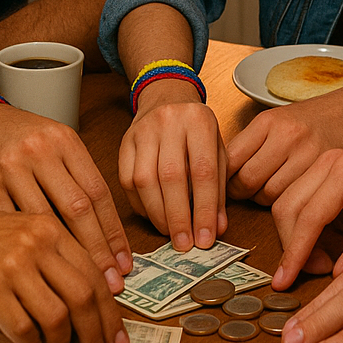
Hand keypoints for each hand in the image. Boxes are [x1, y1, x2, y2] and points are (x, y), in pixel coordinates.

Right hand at [0, 104, 131, 288]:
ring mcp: (9, 167)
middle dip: (97, 251)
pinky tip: (37, 272)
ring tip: (78, 285)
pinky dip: (25, 252)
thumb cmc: (20, 141)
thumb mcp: (56, 146)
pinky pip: (10, 225)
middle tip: (110, 283)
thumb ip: (79, 180)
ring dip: (63, 258)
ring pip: (44, 221)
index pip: (98, 192)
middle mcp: (39, 151)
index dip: (113, 233)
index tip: (122, 263)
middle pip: (77, 208)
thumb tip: (108, 235)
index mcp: (64, 141)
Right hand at [0, 203, 128, 342]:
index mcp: (51, 228)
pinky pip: (23, 327)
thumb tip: (93, 300)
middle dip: (96, 332)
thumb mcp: (25, 231)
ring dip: (62, 342)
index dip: (109, 309)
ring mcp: (14, 265)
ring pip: (57, 316)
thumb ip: (58, 257)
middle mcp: (37, 243)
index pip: (94, 273)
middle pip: (83, 296)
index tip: (115, 333)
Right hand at [118, 85, 226, 249]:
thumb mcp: (217, 151)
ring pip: (144, 180)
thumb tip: (216, 228)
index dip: (204, 209)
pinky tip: (153, 215)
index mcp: (199, 121)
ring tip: (170, 232)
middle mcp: (169, 121)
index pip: (203, 172)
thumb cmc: (196, 131)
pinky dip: (140, 205)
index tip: (205, 237)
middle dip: (178, 217)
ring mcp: (143, 130)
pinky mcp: (124, 141)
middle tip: (185, 243)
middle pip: (171, 177)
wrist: (167, 99)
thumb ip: (218, 189)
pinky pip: (126, 180)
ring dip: (158, 214)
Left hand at [226, 95, 342, 205]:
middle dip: (240, 192)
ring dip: (261, 199)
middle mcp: (287, 136)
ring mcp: (307, 155)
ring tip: (267, 189)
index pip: (230, 158)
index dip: (221, 177)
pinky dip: (283, 201)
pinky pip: (291, 197)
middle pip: (247, 180)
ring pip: (268, 195)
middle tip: (242, 191)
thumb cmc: (307, 120)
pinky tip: (285, 192)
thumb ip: (248, 145)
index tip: (220, 182)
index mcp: (268, 122)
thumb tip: (219, 172)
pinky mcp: (323, 172)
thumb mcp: (274, 122)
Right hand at [271, 133, 342, 288]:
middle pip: (287, 207)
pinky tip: (321, 241)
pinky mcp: (321, 166)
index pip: (309, 217)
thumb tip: (339, 274)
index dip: (295, 253)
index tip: (285, 280)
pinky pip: (297, 195)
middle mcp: (327, 162)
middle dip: (291, 245)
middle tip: (312, 272)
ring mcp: (321, 161)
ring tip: (321, 259)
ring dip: (294, 234)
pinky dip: (300, 221)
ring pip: (286, 201)